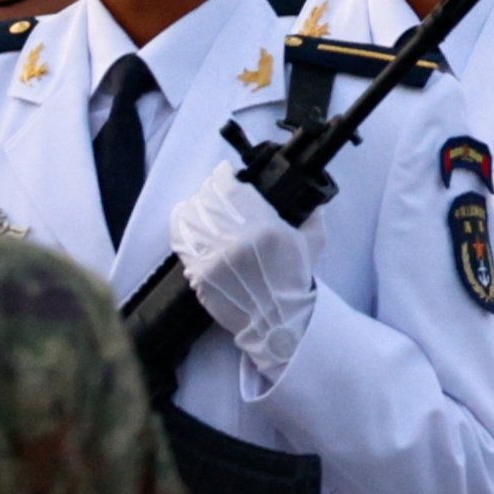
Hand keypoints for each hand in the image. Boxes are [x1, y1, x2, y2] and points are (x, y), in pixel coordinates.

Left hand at [164, 173, 318, 386]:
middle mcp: (237, 239)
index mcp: (265, 227)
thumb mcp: (311, 245)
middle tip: (213, 190)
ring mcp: (215, 257)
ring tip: (198, 205)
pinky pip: (181, 241)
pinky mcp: (199, 273)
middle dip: (208, 189)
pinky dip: (180, 227)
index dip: (223, 174)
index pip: (231, 187)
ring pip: (189, 216)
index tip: (224, 173)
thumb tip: (313, 200)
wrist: (277, 320)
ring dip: (192, 206)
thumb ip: (312, 218)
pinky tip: (185, 222)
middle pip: (208, 198)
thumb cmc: (293, 282)